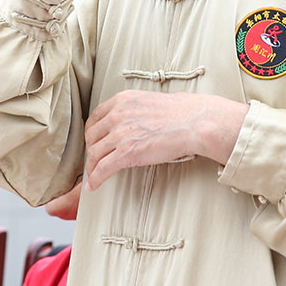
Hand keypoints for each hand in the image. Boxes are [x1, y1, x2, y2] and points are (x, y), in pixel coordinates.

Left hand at [84, 91, 246, 189]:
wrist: (193, 122)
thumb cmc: (181, 113)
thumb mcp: (150, 101)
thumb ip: (136, 108)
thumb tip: (136, 117)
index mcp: (122, 100)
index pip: (96, 117)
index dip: (92, 132)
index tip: (93, 140)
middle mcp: (117, 115)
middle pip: (92, 136)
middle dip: (91, 149)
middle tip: (94, 159)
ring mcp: (120, 134)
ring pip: (94, 153)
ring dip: (92, 167)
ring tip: (93, 175)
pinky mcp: (126, 153)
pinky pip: (102, 168)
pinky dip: (95, 179)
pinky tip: (94, 185)